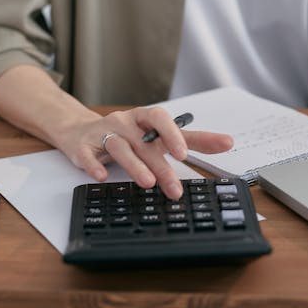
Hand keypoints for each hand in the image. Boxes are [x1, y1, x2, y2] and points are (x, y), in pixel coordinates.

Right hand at [56, 106, 232, 198]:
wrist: (79, 131)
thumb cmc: (127, 135)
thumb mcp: (158, 135)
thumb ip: (192, 140)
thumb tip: (227, 142)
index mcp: (144, 118)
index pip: (161, 119)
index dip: (173, 134)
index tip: (185, 153)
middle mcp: (125, 123)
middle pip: (144, 142)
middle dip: (160, 166)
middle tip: (174, 188)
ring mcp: (103, 134)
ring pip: (119, 147)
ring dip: (134, 165)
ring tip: (147, 183)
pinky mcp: (82, 147)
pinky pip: (87, 155)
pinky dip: (94, 165)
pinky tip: (102, 177)